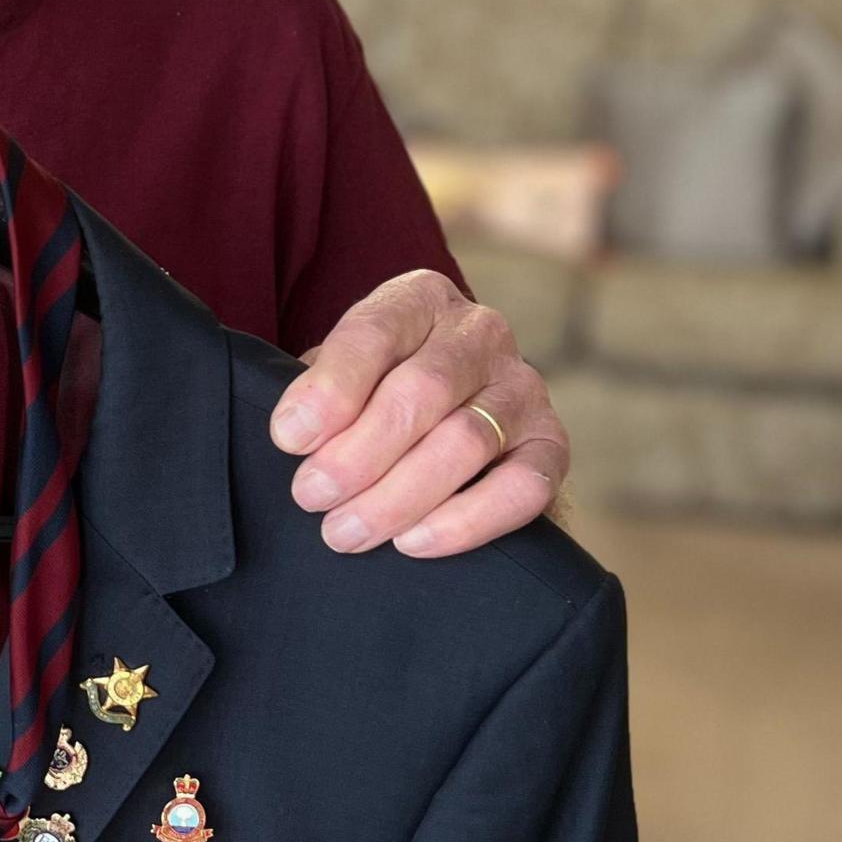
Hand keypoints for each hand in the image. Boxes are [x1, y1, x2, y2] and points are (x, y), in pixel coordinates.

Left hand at [269, 272, 568, 557]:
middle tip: (313, 495)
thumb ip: (322, 394)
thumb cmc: (374, 394)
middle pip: (423, 390)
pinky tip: (413, 542)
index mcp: (420, 299)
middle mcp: (481, 333)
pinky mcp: (551, 445)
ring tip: (347, 530)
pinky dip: (467, 521)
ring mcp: (523, 388)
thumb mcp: (341, 374)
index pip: (375, 333)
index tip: (290, 438)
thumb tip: (297, 434)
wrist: (446, 421)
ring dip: (399, 495)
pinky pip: (523, 487)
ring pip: (467, 442)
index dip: (331, 389)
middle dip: (359, 452)